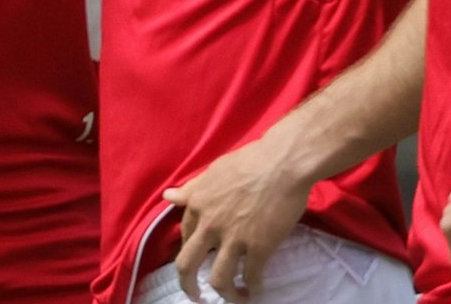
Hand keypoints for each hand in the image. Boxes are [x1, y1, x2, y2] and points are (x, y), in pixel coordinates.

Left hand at [164, 136, 312, 301]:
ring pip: (218, 279)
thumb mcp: (213, 172)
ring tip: (234, 298)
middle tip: (196, 296)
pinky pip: (250, 277)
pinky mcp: (259, 247)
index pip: (185, 236)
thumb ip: (192, 189)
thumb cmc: (250, 161)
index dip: (192, 249)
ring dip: (226, 294)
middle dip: (188, 285)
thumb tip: (168, 196)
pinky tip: (257, 291)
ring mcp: (233, 238)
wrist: (282, 164)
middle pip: (187, 265)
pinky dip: (253, 289)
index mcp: (197, 205)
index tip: (200, 257)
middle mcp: (209, 225)